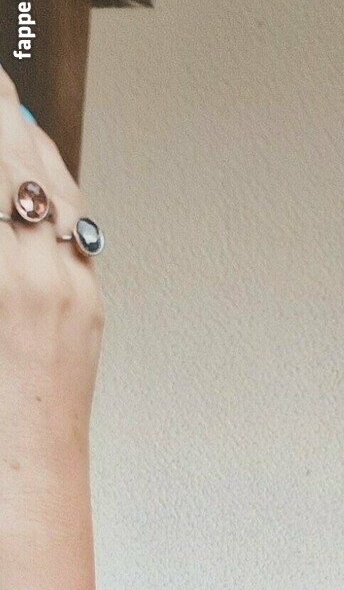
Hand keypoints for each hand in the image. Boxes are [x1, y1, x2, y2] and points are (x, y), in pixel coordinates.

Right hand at [0, 65, 104, 508]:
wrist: (21, 483)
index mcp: (5, 279)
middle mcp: (44, 277)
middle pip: (18, 160)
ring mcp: (75, 292)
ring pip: (52, 188)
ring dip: (24, 142)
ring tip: (5, 105)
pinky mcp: (89, 310)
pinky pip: (71, 229)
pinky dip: (47, 188)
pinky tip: (30, 170)